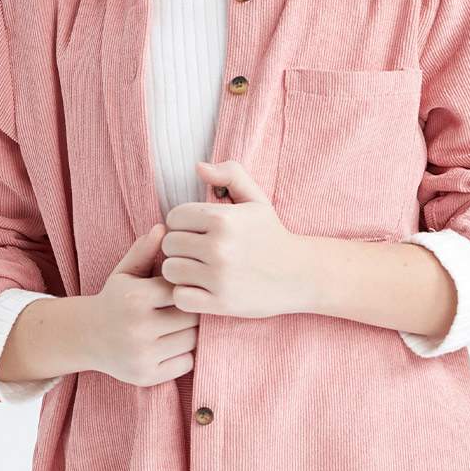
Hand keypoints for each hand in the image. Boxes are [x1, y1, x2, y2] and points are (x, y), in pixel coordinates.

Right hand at [84, 224, 199, 386]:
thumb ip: (144, 251)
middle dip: (192, 312)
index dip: (185, 289)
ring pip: (191, 341)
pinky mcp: (146, 376)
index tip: (183, 289)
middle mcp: (137, 328)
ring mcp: (142, 355)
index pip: (180, 290)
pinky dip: (184, 355)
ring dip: (190, 333)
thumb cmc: (114, 301)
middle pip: (191, 318)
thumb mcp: (124, 273)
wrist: (87, 338)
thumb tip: (164, 227)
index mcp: (134, 299)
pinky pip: (185, 363)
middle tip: (187, 309)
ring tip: (180, 326)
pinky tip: (172, 345)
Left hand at [160, 159, 311, 318]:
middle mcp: (219, 247)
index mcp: (223, 219)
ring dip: (180, 271)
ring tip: (198, 270)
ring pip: (171, 270)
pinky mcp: (221, 303)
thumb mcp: (256, 199)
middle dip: (180, 247)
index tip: (198, 231)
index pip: (174, 218)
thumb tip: (198, 167)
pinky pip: (180, 297)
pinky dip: (186, 294)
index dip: (183, 224)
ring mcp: (219, 277)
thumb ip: (230, 174)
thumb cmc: (272, 235)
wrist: (300, 275)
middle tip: (198, 252)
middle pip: (169, 244)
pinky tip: (201, 289)